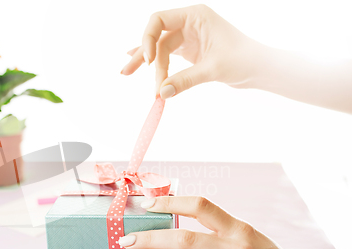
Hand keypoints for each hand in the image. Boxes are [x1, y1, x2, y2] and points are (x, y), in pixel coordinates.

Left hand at [117, 196, 339, 248]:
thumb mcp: (250, 236)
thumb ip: (221, 230)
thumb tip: (180, 221)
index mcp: (238, 228)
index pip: (200, 206)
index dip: (170, 201)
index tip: (147, 203)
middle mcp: (237, 248)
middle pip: (183, 238)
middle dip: (150, 237)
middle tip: (127, 239)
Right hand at [121, 5, 265, 97]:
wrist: (260, 68)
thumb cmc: (244, 60)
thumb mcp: (213, 69)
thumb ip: (185, 80)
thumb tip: (162, 93)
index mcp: (195, 16)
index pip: (159, 20)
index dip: (148, 39)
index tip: (150, 63)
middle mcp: (189, 23)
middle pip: (156, 37)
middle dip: (144, 56)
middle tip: (126, 73)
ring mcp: (189, 36)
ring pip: (160, 48)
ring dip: (148, 64)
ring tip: (126, 73)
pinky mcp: (190, 50)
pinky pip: (167, 56)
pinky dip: (157, 65)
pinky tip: (141, 65)